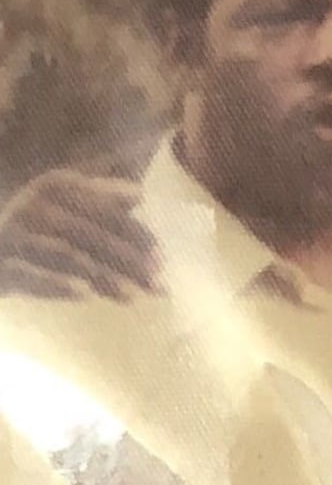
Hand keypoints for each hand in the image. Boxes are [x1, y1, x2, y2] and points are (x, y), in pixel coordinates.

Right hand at [0, 166, 157, 299]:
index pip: (101, 208)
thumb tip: (138, 194)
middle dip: (127, 260)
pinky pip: (28, 275)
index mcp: (53, 187)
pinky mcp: (0, 264)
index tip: (162, 255)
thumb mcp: (64, 205)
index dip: (133, 231)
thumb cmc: (34, 226)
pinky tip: (84, 296)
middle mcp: (32, 205)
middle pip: (89, 234)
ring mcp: (12, 234)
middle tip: (158, 284)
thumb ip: (98, 197)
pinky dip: (56, 285)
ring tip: (132, 297)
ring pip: (65, 255)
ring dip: (102, 276)